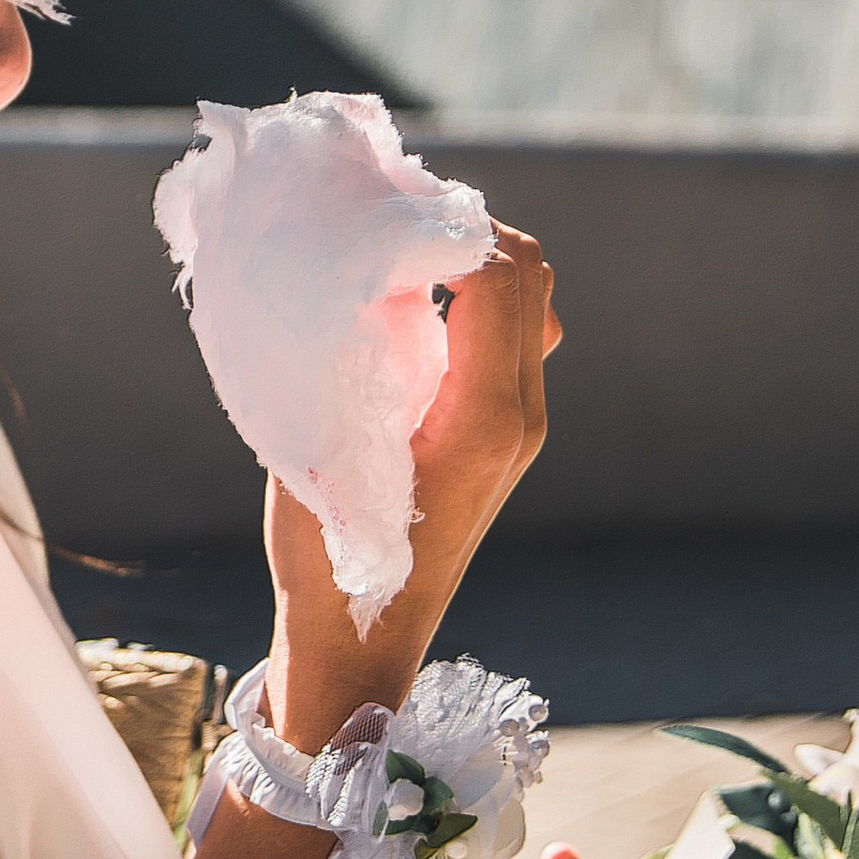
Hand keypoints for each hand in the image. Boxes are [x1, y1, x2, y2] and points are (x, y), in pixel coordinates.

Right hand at [267, 221, 558, 751]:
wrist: (362, 640)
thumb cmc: (332, 555)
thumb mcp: (328, 444)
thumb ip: (357, 354)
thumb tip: (370, 270)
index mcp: (487, 414)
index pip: (501, 272)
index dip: (444, 225)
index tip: (379, 218)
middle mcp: (522, 413)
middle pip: (530, 275)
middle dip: (464, 233)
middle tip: (388, 224)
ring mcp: (523, 425)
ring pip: (529, 302)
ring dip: (473, 265)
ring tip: (398, 261)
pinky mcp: (508, 433)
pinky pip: (512, 337)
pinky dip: (475, 302)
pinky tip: (412, 311)